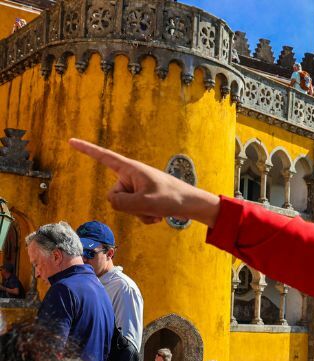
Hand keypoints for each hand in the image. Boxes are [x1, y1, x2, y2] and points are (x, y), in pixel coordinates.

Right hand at [69, 139, 220, 225]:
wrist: (192, 204)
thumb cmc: (171, 199)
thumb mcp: (144, 203)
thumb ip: (121, 203)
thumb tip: (112, 201)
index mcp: (130, 169)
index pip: (104, 157)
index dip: (86, 150)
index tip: (70, 141)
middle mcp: (131, 176)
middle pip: (114, 196)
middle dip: (129, 206)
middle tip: (151, 204)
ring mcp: (137, 188)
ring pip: (125, 207)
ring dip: (140, 213)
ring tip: (157, 209)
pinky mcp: (143, 198)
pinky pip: (135, 212)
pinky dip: (146, 216)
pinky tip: (160, 215)